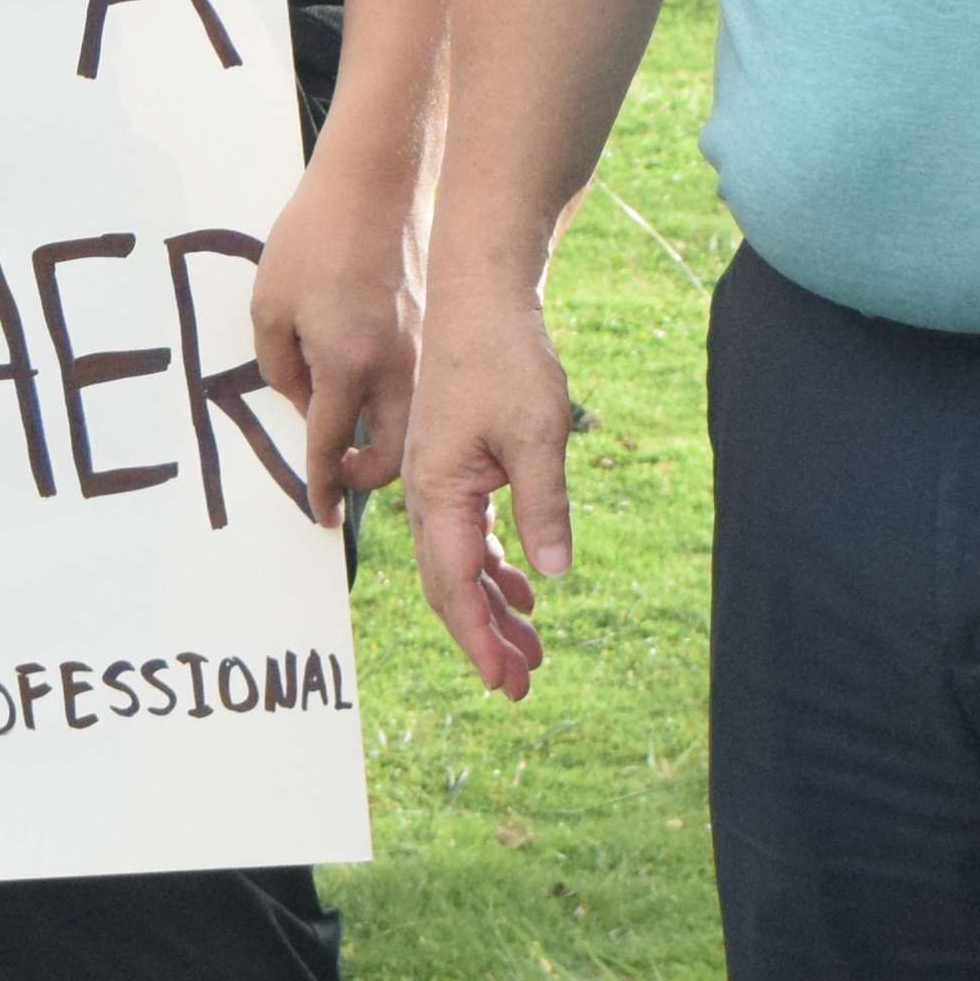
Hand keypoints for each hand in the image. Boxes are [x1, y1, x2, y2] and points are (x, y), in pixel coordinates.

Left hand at [245, 145, 421, 522]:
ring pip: (416, 428)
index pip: (331, 448)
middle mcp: (395, 369)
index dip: (322, 487)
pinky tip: (380, 381)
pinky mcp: (435, 332)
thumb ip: (279, 367)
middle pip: (392, 458)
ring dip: (389, 441)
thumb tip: (301, 402)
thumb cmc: (315, 237)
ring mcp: (423, 352)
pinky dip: (405, 404)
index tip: (321, 516)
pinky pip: (424, 390)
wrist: (378, 181)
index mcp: (347, 365)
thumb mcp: (269, 304)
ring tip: (358, 428)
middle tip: (337, 466)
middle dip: (364, 476)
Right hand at [394, 262, 579, 699]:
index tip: (506, 682)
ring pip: (461, 563)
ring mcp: (439, 480)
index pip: (453, 584)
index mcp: (438, 489)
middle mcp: (428, 492)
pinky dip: (495, 567)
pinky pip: (470, 534)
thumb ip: (543, 507)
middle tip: (524, 685)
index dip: (479, 638)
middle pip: (450, 585)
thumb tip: (550, 575)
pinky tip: (522, 590)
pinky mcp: (456, 466)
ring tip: (531, 650)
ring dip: (492, 607)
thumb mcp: (539, 435)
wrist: (481, 296)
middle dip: (485, 637)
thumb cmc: (507, 359)